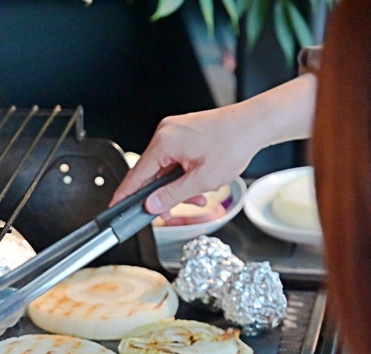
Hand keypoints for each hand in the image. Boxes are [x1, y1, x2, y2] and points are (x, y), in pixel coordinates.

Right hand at [111, 73, 318, 213]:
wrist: (255, 124)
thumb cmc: (233, 143)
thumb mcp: (202, 180)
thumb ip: (172, 195)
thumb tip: (151, 205)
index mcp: (164, 142)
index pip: (136, 174)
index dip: (126, 194)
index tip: (116, 206)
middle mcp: (165, 133)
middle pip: (152, 172)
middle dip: (163, 194)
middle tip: (171, 212)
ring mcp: (175, 131)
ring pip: (166, 167)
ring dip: (178, 186)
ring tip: (198, 196)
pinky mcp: (185, 132)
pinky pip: (176, 158)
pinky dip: (184, 174)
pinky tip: (199, 183)